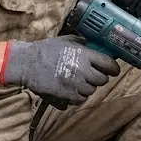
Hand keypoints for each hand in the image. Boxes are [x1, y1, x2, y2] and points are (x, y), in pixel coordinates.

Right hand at [2, 36, 120, 104]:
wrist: (27, 63)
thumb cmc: (45, 50)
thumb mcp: (66, 40)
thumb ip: (82, 43)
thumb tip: (93, 45)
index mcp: (84, 55)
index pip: (109, 64)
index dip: (113, 68)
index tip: (113, 69)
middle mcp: (82, 70)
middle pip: (102, 80)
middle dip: (100, 78)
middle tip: (93, 75)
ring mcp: (75, 84)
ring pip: (91, 91)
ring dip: (88, 87)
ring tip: (79, 81)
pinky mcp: (66, 95)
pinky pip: (80, 100)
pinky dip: (78, 96)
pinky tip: (72, 90)